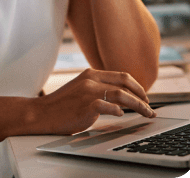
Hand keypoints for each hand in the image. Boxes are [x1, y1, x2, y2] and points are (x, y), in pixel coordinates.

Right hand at [31, 68, 155, 135]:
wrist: (41, 114)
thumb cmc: (61, 105)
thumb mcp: (80, 89)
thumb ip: (97, 88)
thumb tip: (119, 98)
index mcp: (91, 73)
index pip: (121, 75)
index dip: (136, 85)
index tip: (144, 95)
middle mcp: (91, 80)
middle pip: (125, 83)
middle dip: (141, 94)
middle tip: (149, 105)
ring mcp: (89, 92)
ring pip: (121, 95)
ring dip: (138, 105)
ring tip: (146, 113)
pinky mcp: (86, 106)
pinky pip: (108, 106)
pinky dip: (118, 110)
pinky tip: (122, 115)